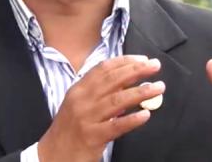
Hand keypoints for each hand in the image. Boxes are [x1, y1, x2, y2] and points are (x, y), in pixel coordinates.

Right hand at [37, 55, 164, 161]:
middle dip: (136, 71)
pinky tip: (145, 115)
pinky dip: (132, 120)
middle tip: (155, 66)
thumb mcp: (80, 104)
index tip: (143, 59)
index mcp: (79, 89)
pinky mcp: (93, 137)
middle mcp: (82, 100)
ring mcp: (87, 118)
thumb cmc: (69, 128)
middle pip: (112, 80)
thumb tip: (127, 82)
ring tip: (158, 87)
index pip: (103, 69)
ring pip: (117, 101)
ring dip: (140, 92)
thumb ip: (100, 92)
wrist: (53, 154)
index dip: (125, 62)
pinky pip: (116, 126)